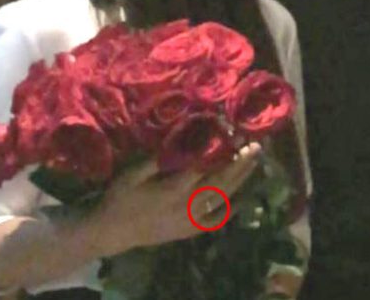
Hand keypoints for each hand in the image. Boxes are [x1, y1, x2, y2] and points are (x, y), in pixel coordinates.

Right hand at [85, 142, 261, 256]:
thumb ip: (155, 159)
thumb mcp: (132, 174)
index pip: (205, 166)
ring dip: (240, 180)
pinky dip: (230, 210)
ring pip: (223, 199)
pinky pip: (216, 220)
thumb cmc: (120, 199)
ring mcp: (192, 219)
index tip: (235, 136)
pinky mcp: (191, 230)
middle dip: (240, 163)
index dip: (223, 150)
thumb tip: (179, 141)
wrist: (113, 232)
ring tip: (253, 164)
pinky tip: (240, 199)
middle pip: (221, 181)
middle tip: (256, 147)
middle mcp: (188, 204)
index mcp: (174, 188)